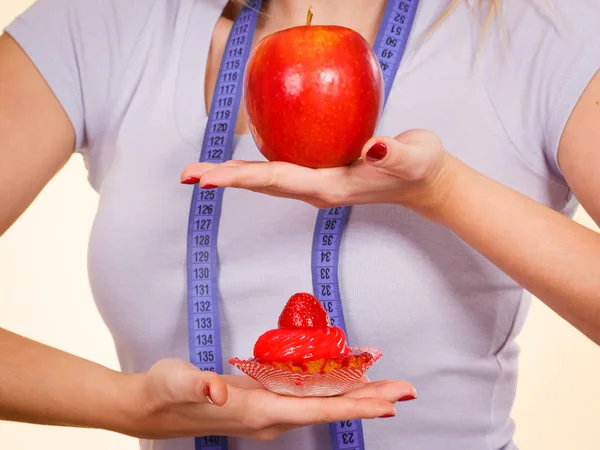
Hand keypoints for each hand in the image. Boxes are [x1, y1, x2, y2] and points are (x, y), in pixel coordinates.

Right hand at [123, 359, 415, 441]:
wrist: (154, 406)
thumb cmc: (166, 392)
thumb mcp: (177, 381)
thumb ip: (197, 384)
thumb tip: (216, 388)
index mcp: (257, 411)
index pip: (315, 409)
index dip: (353, 405)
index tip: (387, 404)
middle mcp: (270, 416)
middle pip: (329, 408)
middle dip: (369, 400)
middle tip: (407, 391)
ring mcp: (269, 411)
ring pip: (322, 403)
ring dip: (357, 395)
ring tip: (388, 386)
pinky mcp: (264, 401)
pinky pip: (308, 396)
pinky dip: (333, 388)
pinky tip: (345, 379)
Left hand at [180, 129, 457, 217]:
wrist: (424, 182)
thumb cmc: (420, 167)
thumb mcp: (414, 157)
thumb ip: (395, 154)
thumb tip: (375, 147)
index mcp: (330, 187)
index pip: (277, 180)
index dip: (241, 178)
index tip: (208, 179)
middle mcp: (316, 189)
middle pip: (262, 184)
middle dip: (225, 179)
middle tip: (187, 175)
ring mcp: (317, 183)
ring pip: (267, 180)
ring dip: (234, 175)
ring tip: (201, 172)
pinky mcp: (320, 173)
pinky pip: (280, 170)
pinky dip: (254, 167)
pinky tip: (240, 160)